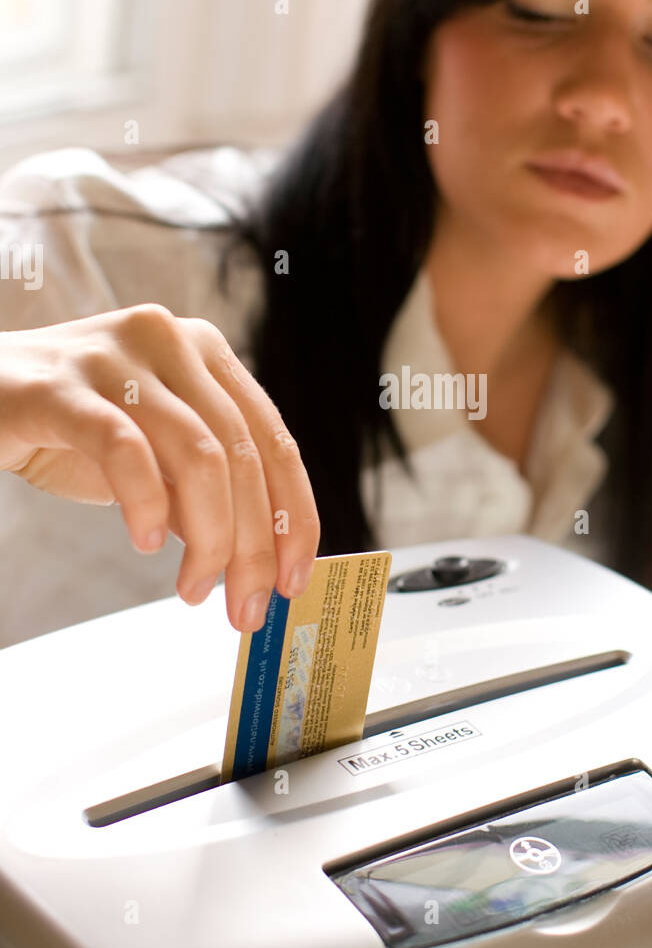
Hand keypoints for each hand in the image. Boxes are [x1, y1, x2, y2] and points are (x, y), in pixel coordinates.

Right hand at [0, 303, 319, 630]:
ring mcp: (116, 356)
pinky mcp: (59, 386)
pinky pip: (125, 450)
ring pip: (199, 455)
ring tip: (194, 589)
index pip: (274, 440)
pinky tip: (145, 541)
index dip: (294, 516)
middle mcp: (170, 339)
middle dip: (253, 545)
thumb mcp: (153, 460)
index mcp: (206, 352)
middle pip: (243, 454)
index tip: (295, 579)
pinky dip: (146, 504)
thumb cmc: (70, 429)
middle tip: (246, 607)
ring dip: (210, 538)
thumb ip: (202, 494)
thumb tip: (256, 560)